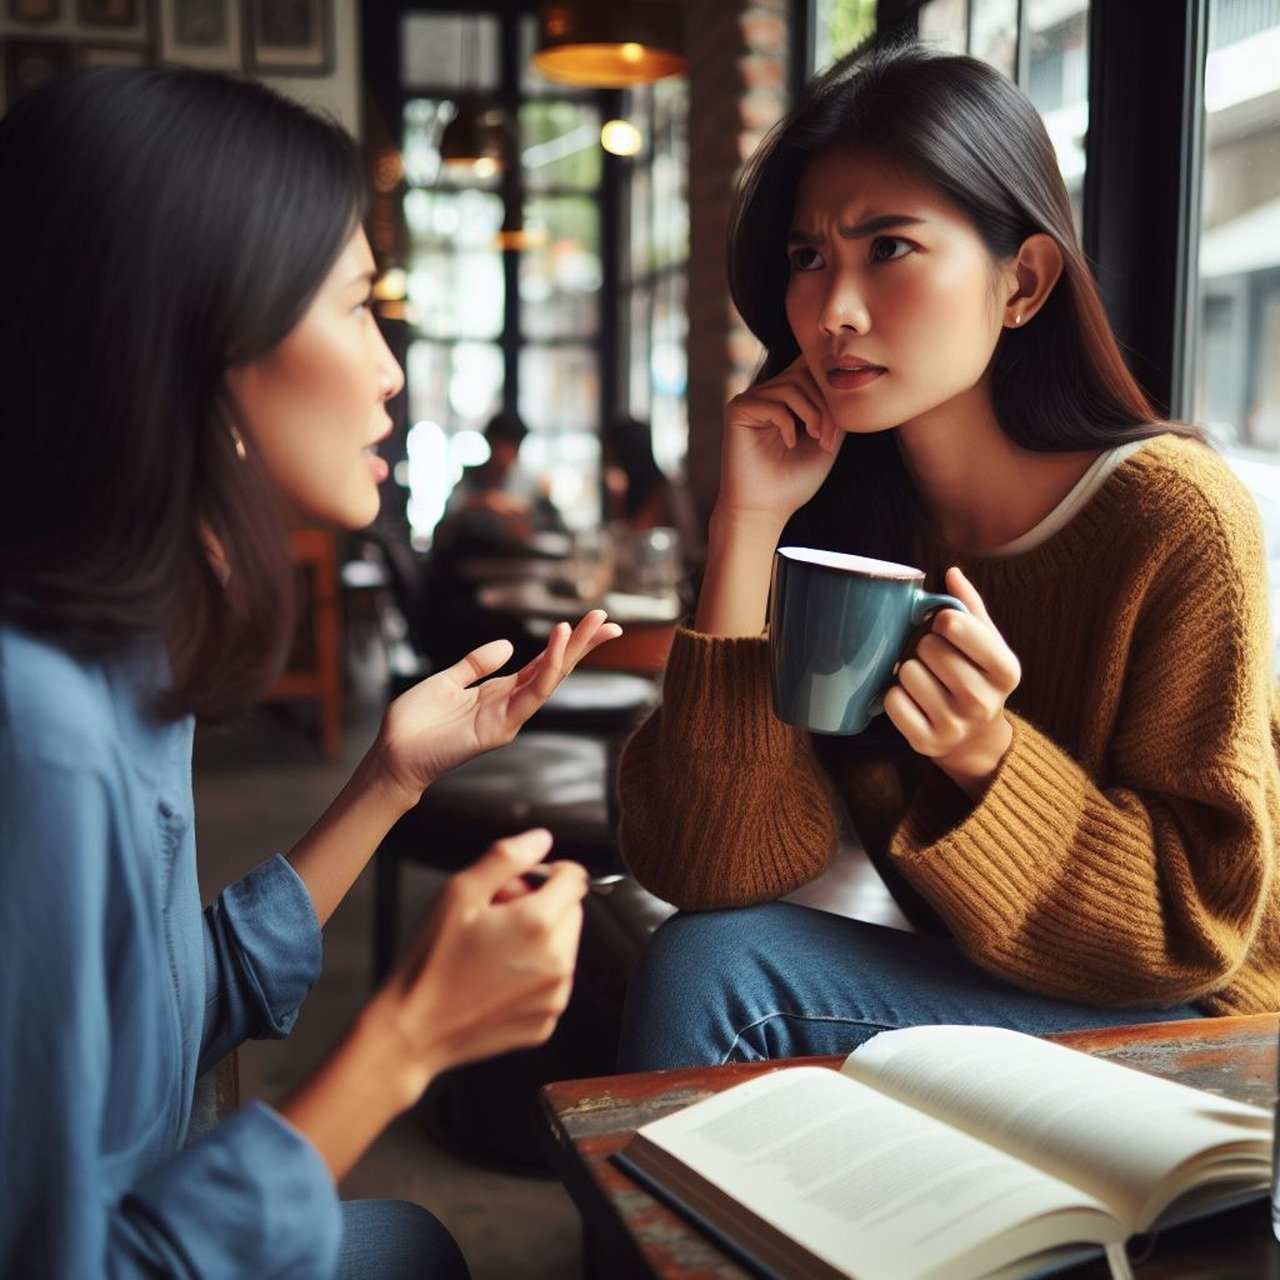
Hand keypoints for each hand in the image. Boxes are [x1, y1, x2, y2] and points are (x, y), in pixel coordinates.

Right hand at [374, 829, 586, 1094]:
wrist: (413, 1031)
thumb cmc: (430, 961)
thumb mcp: (459, 893)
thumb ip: (506, 858)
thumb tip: (542, 839)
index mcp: (539, 924)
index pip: (576, 878)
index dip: (548, 872)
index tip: (519, 883)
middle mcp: (558, 962)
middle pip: (572, 911)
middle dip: (542, 904)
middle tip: (496, 916)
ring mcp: (555, 996)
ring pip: (564, 946)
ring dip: (540, 939)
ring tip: (492, 948)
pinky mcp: (547, 1021)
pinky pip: (553, 981)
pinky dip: (534, 973)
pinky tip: (495, 977)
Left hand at [377, 610, 621, 802]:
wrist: (393, 756)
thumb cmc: (414, 724)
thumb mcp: (446, 681)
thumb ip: (476, 664)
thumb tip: (508, 645)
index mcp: (498, 691)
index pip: (542, 664)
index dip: (567, 644)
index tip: (591, 624)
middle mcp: (510, 704)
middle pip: (555, 669)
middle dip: (584, 646)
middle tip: (610, 622)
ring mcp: (509, 717)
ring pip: (551, 679)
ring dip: (574, 651)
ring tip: (594, 624)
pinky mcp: (501, 728)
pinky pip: (532, 694)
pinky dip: (549, 668)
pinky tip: (560, 644)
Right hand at [717, 355, 842, 527]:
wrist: (765, 508)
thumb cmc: (794, 480)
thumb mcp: (826, 440)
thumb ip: (835, 410)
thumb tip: (846, 382)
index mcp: (786, 398)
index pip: (809, 367)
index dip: (829, 385)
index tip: (839, 424)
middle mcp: (767, 393)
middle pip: (804, 375)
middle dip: (825, 406)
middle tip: (828, 439)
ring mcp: (750, 400)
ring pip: (791, 387)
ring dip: (812, 414)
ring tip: (816, 441)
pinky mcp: (737, 410)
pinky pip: (772, 403)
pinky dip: (787, 423)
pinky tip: (789, 444)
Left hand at [883, 568, 1019, 797]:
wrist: (975, 739)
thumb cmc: (977, 677)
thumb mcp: (986, 644)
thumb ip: (970, 608)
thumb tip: (951, 572)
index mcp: (1005, 670)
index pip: (956, 625)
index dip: (942, 620)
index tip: (944, 626)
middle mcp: (984, 701)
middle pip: (928, 648)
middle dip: (925, 646)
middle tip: (934, 658)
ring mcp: (955, 725)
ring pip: (907, 673)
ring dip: (908, 670)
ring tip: (924, 679)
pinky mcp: (927, 743)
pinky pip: (892, 701)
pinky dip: (895, 695)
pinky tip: (912, 699)